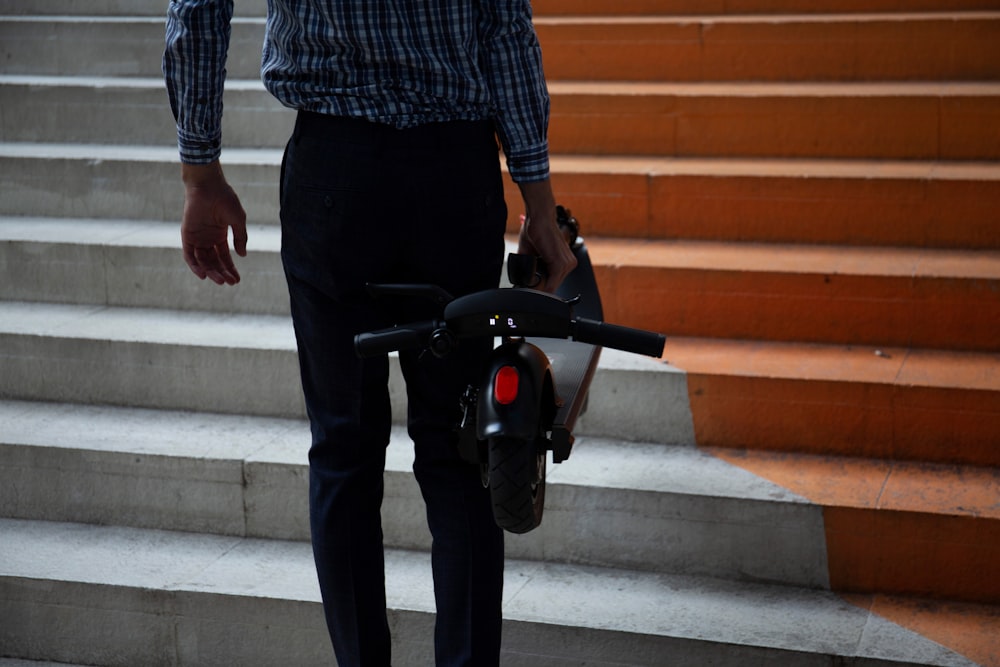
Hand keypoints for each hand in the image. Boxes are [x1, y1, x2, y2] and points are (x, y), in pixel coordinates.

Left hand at [180, 161, 247, 284]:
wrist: (208, 186)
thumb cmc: (225, 199)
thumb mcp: (238, 220)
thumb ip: (240, 238)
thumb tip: (242, 255)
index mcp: (220, 235)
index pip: (224, 257)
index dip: (230, 268)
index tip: (237, 279)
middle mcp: (208, 238)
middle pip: (214, 261)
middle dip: (222, 273)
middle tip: (229, 283)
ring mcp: (197, 237)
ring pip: (203, 260)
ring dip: (211, 272)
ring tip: (220, 281)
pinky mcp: (187, 235)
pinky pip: (189, 255)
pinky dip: (195, 265)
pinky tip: (203, 274)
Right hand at [516, 178, 576, 291]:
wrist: (539, 217)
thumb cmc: (535, 230)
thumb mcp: (530, 253)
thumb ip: (529, 267)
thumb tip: (521, 279)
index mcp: (565, 261)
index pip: (554, 282)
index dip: (542, 288)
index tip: (532, 291)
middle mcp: (569, 264)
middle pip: (553, 286)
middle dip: (539, 288)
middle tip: (527, 288)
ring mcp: (567, 264)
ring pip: (552, 286)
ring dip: (539, 288)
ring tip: (528, 284)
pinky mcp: (561, 264)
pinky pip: (552, 284)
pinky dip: (542, 288)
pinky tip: (533, 287)